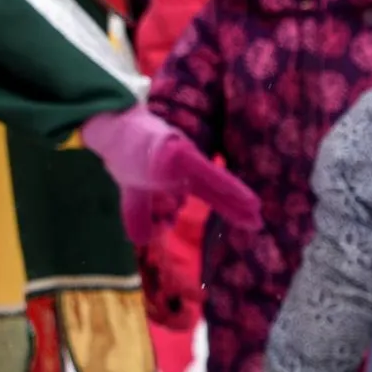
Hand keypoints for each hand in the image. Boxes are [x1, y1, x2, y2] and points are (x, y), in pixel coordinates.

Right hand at [80, 107, 259, 244]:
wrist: (113, 130)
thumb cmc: (127, 155)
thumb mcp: (133, 193)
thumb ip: (139, 214)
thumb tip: (140, 241)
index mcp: (184, 177)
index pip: (214, 195)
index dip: (232, 209)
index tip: (253, 222)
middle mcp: (189, 168)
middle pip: (219, 189)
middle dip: (237, 206)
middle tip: (258, 223)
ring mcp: (184, 157)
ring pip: (212, 177)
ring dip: (232, 191)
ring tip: (254, 206)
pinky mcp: (175, 149)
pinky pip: (198, 165)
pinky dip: (214, 176)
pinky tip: (228, 189)